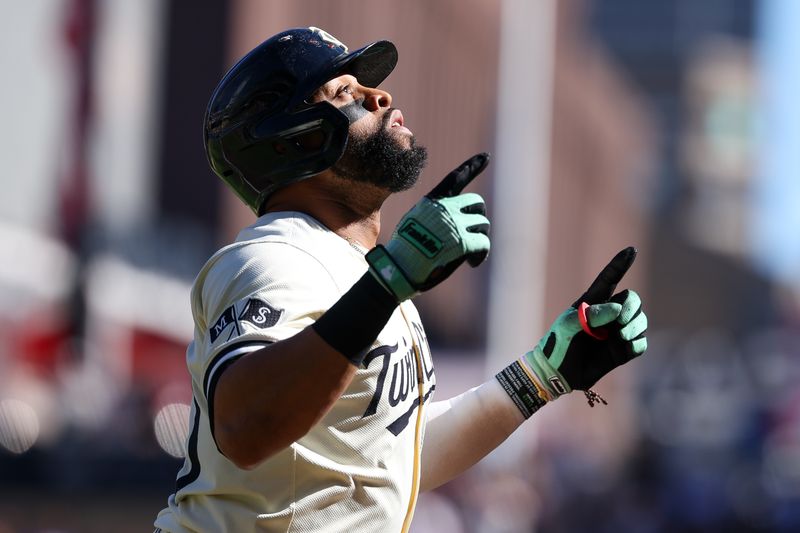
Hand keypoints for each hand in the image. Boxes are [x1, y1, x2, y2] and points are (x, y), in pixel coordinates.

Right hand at [366, 153, 490, 301]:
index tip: (486, 157)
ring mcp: (455, 225)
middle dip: (478, 218)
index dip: (472, 166)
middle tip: (474, 233)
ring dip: (479, 238)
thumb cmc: (404, 251)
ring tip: (470, 253)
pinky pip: (483, 243)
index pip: (455, 178)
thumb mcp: (414, 223)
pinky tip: (473, 263)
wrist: (399, 267)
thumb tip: (455, 225)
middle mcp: (445, 208)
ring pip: (483, 225)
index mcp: (432, 201)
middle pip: (477, 204)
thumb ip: (434, 218)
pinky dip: (481, 254)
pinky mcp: (463, 243)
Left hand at [522, 247, 647, 399]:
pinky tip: (623, 347)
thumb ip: (591, 315)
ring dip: (634, 326)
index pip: (609, 278)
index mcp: (592, 302)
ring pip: (642, 321)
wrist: (557, 373)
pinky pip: (641, 344)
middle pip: (633, 299)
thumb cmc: (558, 343)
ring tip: (618, 336)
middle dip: (631, 307)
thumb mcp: (568, 325)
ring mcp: (616, 333)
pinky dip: (636, 344)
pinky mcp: (622, 351)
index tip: (631, 250)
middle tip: (619, 320)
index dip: (620, 264)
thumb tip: (617, 309)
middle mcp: (608, 315)